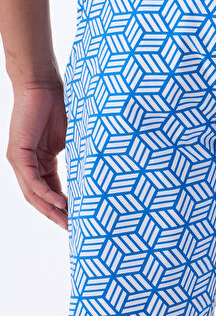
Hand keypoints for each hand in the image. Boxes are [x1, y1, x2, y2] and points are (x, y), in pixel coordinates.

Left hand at [6, 80, 67, 229]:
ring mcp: (21, 160)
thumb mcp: (72, 139)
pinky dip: (45, 193)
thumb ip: (77, 158)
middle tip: (74, 230)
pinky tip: (59, 203)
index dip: (64, 207)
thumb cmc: (59, 106)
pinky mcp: (18, 154)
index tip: (80, 218)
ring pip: (34, 194)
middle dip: (57, 215)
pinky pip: (32, 181)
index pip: (51, 190)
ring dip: (51, 209)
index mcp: (41, 161)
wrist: (43, 85)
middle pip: (40, 198)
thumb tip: (96, 173)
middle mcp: (28, 164)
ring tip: (68, 222)